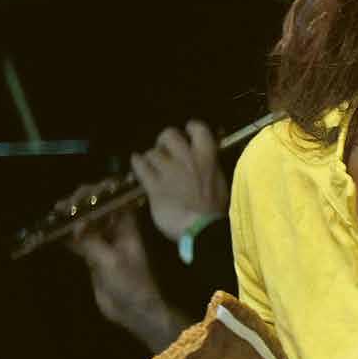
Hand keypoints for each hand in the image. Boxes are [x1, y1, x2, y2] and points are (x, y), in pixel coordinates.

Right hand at [61, 193, 185, 351]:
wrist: (133, 310)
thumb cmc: (130, 283)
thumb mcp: (110, 261)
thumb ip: (91, 242)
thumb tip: (73, 226)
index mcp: (126, 227)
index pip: (112, 201)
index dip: (98, 194)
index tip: (81, 194)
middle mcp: (115, 232)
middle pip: (96, 211)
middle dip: (80, 205)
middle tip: (63, 206)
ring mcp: (103, 244)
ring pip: (85, 225)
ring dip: (71, 220)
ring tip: (55, 214)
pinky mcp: (92, 258)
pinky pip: (77, 242)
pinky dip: (66, 237)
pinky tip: (52, 233)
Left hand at [131, 121, 228, 241]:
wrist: (201, 230)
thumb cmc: (214, 212)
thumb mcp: (219, 184)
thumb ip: (209, 169)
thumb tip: (204, 163)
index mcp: (207, 157)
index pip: (198, 128)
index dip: (190, 129)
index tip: (187, 134)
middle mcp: (186, 158)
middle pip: (169, 135)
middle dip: (164, 141)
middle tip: (165, 151)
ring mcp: (168, 171)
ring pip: (152, 152)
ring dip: (151, 157)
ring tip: (151, 165)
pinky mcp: (153, 185)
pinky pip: (140, 166)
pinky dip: (137, 164)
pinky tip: (138, 166)